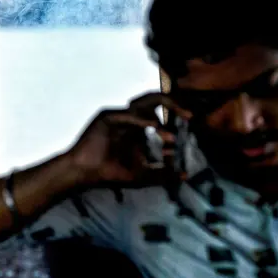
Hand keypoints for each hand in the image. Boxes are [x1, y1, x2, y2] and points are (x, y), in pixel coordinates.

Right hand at [66, 91, 191, 186]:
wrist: (86, 175)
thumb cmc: (111, 173)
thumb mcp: (143, 176)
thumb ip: (163, 174)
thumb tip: (185, 175)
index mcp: (139, 128)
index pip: (161, 113)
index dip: (177, 116)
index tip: (191, 125)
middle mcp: (130, 118)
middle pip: (155, 101)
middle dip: (175, 104)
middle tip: (190, 116)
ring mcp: (118, 116)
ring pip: (143, 103)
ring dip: (159, 116)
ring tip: (171, 135)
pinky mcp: (107, 117)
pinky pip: (128, 115)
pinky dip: (142, 121)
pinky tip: (153, 128)